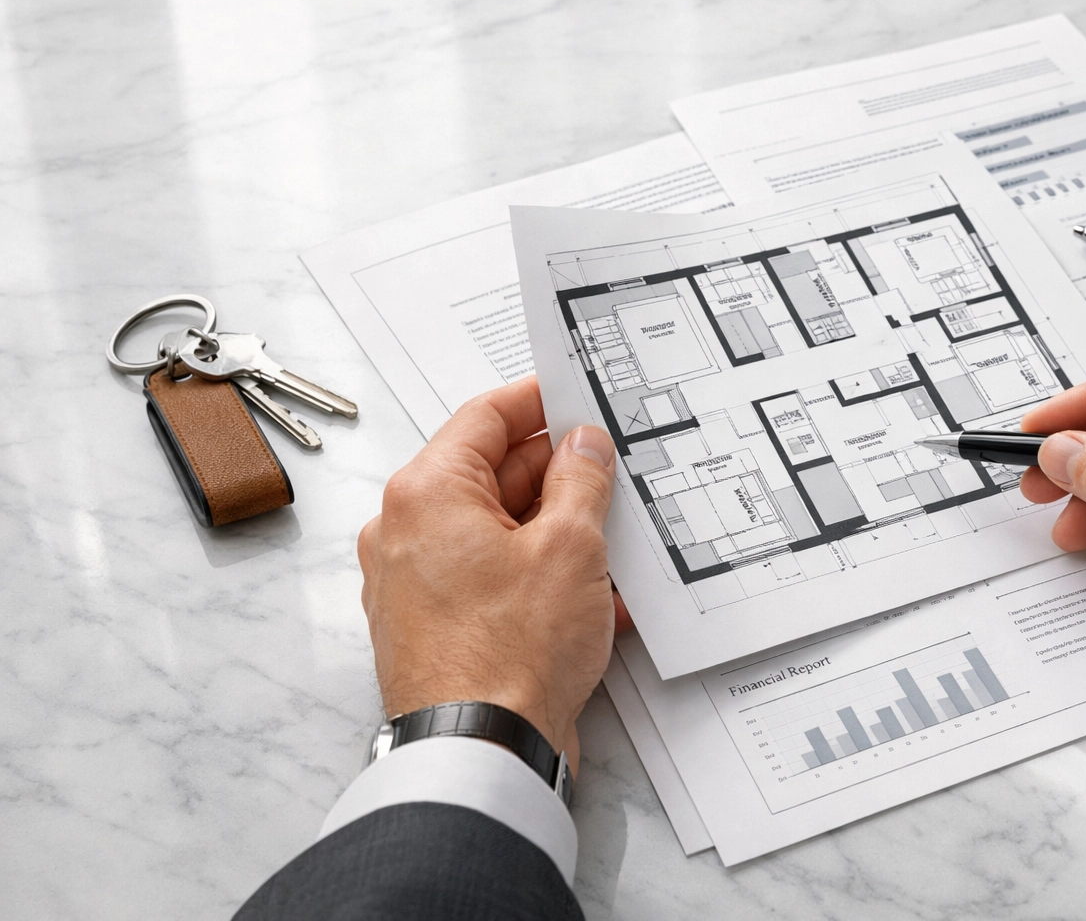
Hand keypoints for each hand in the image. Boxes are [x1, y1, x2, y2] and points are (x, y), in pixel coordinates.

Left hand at [357, 377, 626, 765]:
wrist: (483, 752)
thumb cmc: (508, 656)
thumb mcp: (570, 548)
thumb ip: (581, 482)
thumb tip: (584, 446)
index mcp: (426, 494)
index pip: (485, 418)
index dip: (539, 401)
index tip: (577, 397)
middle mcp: (406, 533)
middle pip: (492, 476)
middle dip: (559, 474)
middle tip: (613, 469)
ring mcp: (416, 584)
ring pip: (498, 532)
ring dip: (558, 531)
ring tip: (615, 538)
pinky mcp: (437, 627)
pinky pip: (493, 580)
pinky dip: (539, 577)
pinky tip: (597, 597)